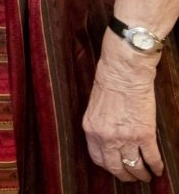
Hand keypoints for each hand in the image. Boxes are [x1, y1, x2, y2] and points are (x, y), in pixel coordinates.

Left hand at [82, 40, 162, 181]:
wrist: (124, 72)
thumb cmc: (108, 83)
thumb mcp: (94, 108)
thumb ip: (99, 126)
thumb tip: (107, 141)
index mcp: (91, 129)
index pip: (97, 158)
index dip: (108, 167)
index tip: (116, 168)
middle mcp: (106, 137)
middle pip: (115, 167)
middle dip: (126, 176)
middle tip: (133, 178)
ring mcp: (126, 137)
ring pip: (134, 166)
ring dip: (142, 174)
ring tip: (146, 176)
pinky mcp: (145, 134)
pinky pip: (151, 158)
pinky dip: (156, 167)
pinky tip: (158, 169)